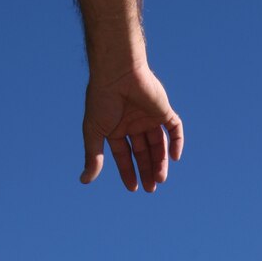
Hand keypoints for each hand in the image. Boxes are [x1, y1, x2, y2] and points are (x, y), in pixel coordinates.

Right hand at [82, 59, 183, 190]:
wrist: (117, 72)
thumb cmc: (102, 99)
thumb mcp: (94, 131)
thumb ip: (93, 156)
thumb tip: (84, 181)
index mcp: (116, 127)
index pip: (124, 154)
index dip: (128, 171)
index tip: (134, 188)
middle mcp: (133, 123)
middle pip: (143, 151)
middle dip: (146, 169)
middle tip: (151, 188)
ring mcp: (149, 116)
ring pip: (158, 143)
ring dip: (160, 161)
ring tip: (160, 178)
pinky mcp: (163, 109)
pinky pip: (174, 128)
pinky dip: (177, 142)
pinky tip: (175, 157)